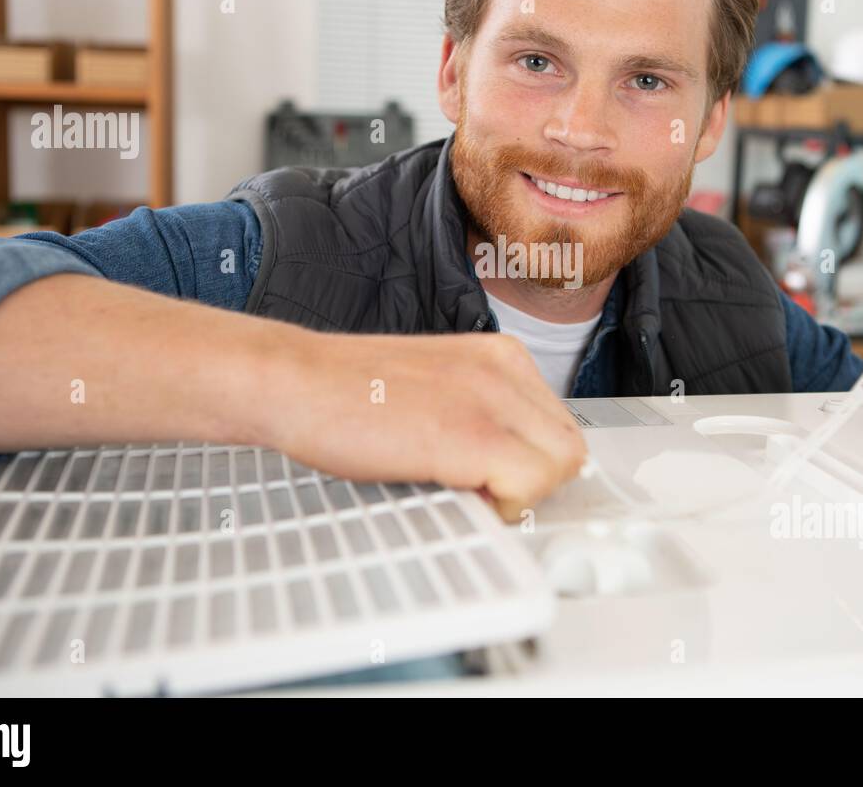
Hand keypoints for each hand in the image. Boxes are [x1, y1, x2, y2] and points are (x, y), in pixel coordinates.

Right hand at [262, 329, 587, 520]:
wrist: (293, 381)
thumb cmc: (346, 392)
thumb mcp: (436, 386)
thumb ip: (480, 412)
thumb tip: (511, 462)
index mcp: (501, 356)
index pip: (559, 426)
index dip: (531, 463)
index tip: (497, 479)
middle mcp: (507, 368)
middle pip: (569, 448)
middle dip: (533, 482)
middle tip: (479, 490)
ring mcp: (492, 399)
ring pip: (560, 468)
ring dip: (519, 494)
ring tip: (462, 489)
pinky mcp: (473, 435)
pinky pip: (529, 487)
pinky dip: (500, 506)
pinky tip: (453, 492)